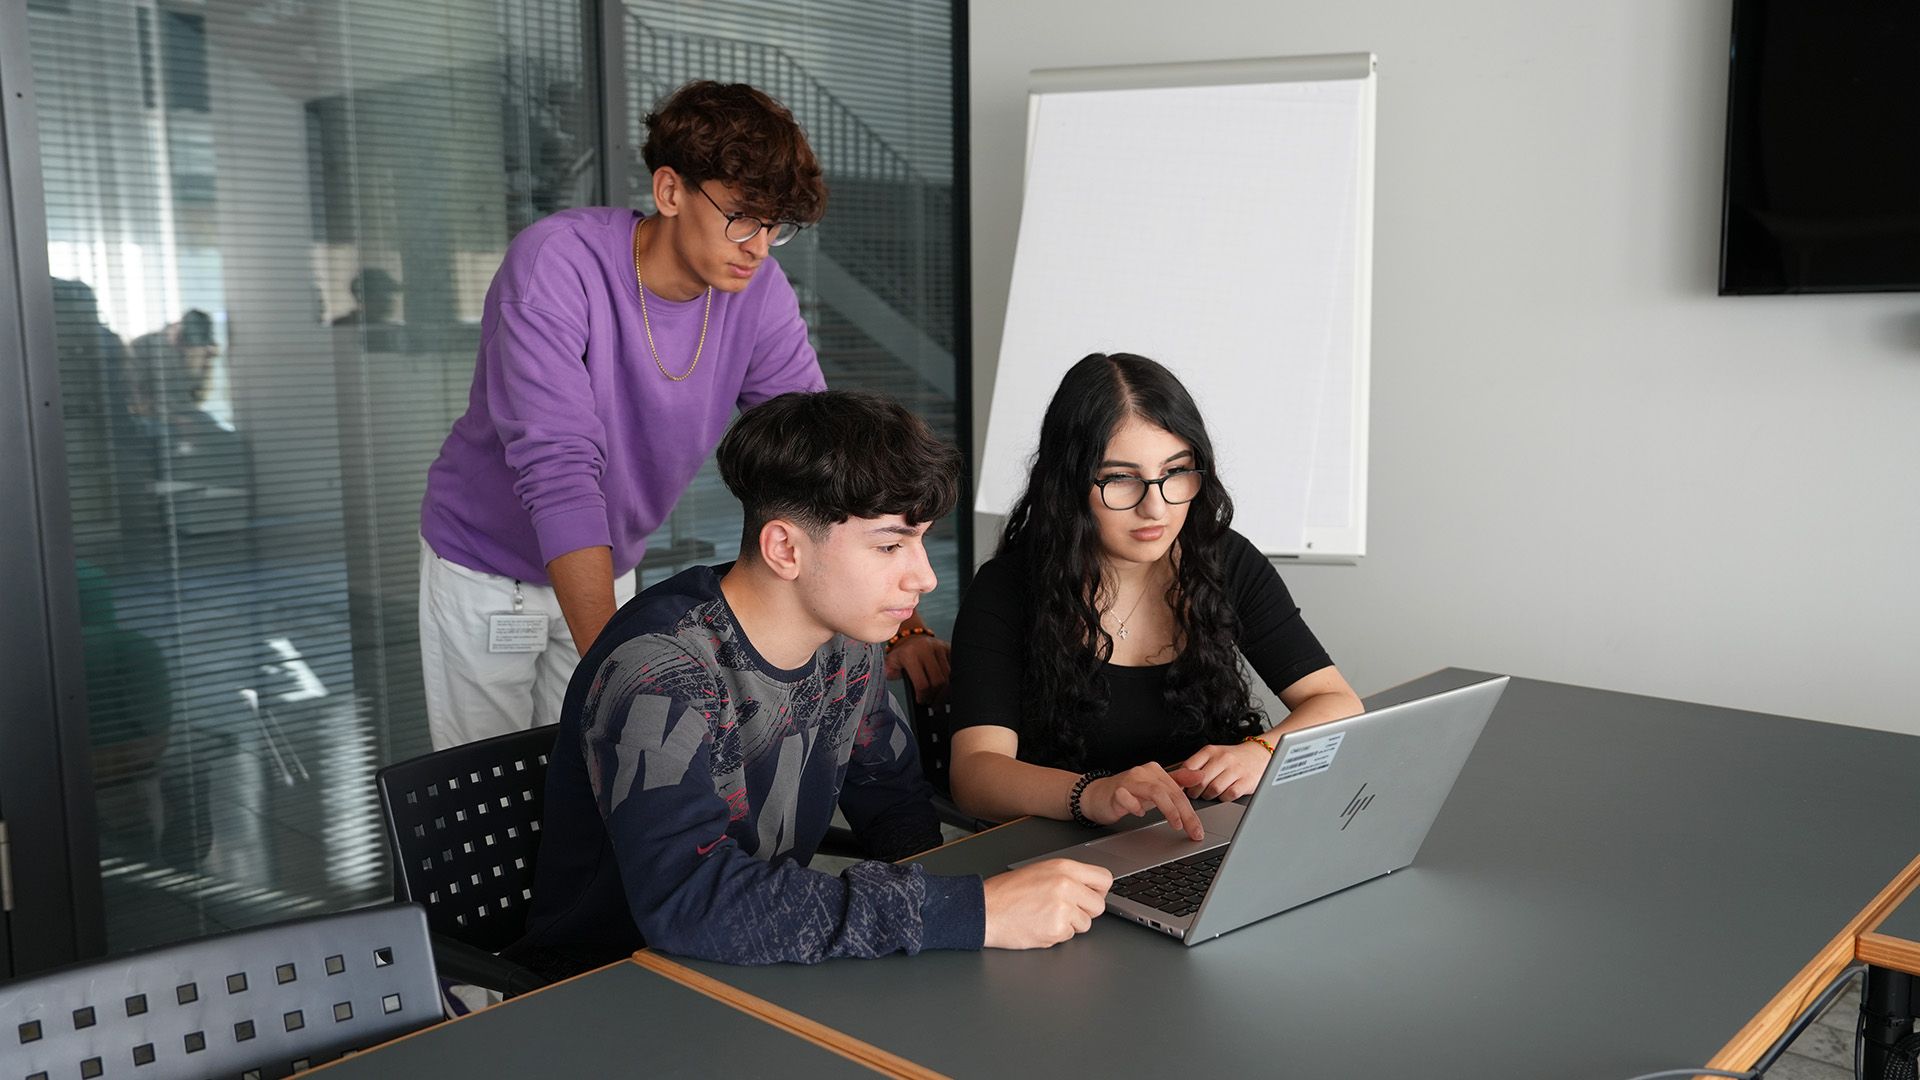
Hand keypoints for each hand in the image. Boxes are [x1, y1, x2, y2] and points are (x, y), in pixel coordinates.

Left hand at [884, 633, 951, 699]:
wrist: (911, 637)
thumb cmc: (902, 654)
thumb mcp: (890, 663)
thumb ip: (890, 673)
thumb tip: (892, 676)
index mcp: (910, 654)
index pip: (922, 683)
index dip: (923, 697)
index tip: (922, 701)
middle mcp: (926, 649)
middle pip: (938, 682)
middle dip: (936, 697)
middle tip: (933, 704)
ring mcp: (939, 648)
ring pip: (949, 677)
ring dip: (945, 692)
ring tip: (940, 699)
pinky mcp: (949, 648)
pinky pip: (955, 669)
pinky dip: (952, 681)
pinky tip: (946, 688)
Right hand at [982, 859, 1111, 948]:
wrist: (985, 910)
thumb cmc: (1006, 892)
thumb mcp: (1039, 871)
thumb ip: (1067, 877)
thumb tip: (1088, 888)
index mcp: (1063, 868)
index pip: (1104, 879)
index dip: (1097, 891)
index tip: (1089, 896)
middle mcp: (1067, 886)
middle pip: (1098, 906)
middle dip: (1084, 912)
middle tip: (1063, 911)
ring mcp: (1063, 909)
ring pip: (1084, 924)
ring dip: (1069, 925)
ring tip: (1045, 916)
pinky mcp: (1056, 929)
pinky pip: (1068, 937)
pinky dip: (1055, 935)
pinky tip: (1038, 925)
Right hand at [1082, 764, 1204, 840]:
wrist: (1095, 795)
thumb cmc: (1127, 793)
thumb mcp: (1155, 788)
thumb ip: (1177, 781)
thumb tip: (1200, 775)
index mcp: (1155, 771)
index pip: (1179, 791)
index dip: (1191, 812)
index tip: (1198, 830)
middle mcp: (1144, 772)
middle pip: (1171, 793)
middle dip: (1186, 814)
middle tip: (1193, 832)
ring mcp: (1129, 781)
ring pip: (1155, 792)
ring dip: (1169, 810)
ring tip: (1176, 825)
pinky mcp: (1115, 791)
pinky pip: (1128, 797)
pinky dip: (1136, 807)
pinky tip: (1140, 814)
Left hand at [1171, 741, 1270, 802]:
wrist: (1259, 755)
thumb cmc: (1232, 758)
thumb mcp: (1213, 755)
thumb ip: (1196, 766)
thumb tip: (1179, 781)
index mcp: (1210, 751)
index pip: (1188, 767)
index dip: (1182, 781)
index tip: (1182, 787)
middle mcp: (1223, 758)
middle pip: (1200, 781)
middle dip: (1195, 792)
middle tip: (1196, 794)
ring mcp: (1236, 770)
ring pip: (1213, 789)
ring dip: (1209, 796)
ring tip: (1210, 794)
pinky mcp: (1246, 782)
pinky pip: (1229, 795)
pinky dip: (1224, 798)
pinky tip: (1224, 794)